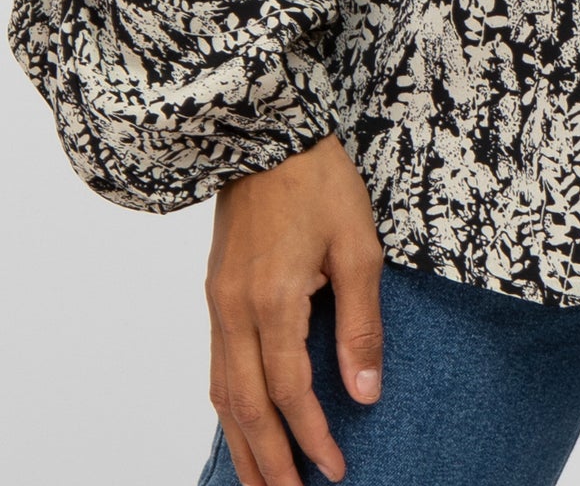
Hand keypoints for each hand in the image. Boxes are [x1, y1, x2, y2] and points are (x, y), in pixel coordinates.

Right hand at [205, 131, 384, 485]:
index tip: (334, 471)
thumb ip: (361, 322)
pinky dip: (229, 408)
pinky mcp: (214, 293)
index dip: (311, 437)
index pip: (289, 391)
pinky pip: (216, 367)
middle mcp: (233, 309)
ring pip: (222, 393)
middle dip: (268, 462)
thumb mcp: (357, 245)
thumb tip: (365, 392)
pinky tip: (242, 427)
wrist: (265, 129)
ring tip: (264, 484)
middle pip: (245, 407)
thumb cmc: (317, 179)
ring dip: (242, 445)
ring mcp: (217, 302)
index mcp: (272, 299)